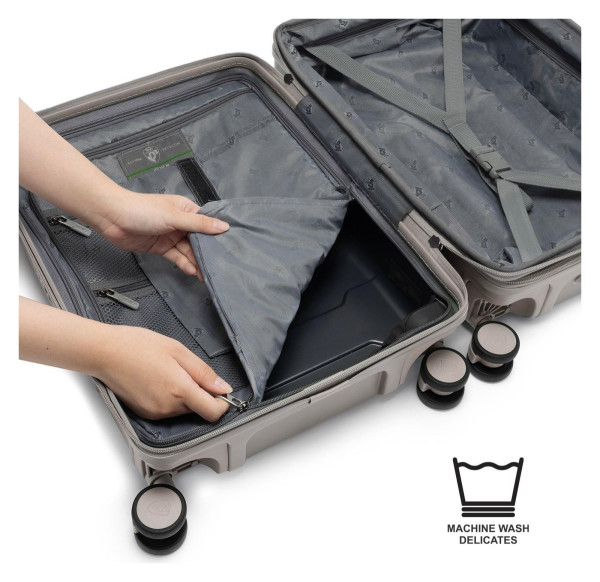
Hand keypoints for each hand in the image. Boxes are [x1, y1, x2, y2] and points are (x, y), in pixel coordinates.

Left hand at [18, 101, 227, 276]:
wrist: (112, 218)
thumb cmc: (141, 209)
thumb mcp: (174, 216)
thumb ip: (199, 224)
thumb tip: (223, 226)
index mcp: (187, 209)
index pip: (208, 223)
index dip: (218, 234)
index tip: (231, 246)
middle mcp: (181, 222)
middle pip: (199, 240)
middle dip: (208, 252)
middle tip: (221, 265)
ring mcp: (171, 235)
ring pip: (189, 251)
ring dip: (197, 261)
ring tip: (208, 274)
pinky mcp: (162, 247)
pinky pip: (177, 257)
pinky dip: (185, 264)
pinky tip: (193, 272)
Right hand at [94, 324, 232, 420]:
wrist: (104, 352)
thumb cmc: (137, 345)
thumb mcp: (178, 350)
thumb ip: (203, 372)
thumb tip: (223, 388)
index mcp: (179, 390)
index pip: (213, 412)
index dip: (222, 403)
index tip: (221, 391)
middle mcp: (167, 407)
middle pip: (198, 409)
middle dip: (200, 393)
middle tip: (188, 370)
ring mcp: (154, 413)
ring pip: (183, 409)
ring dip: (184, 395)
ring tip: (169, 372)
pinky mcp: (144, 413)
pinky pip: (167, 410)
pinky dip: (170, 398)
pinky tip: (159, 379)